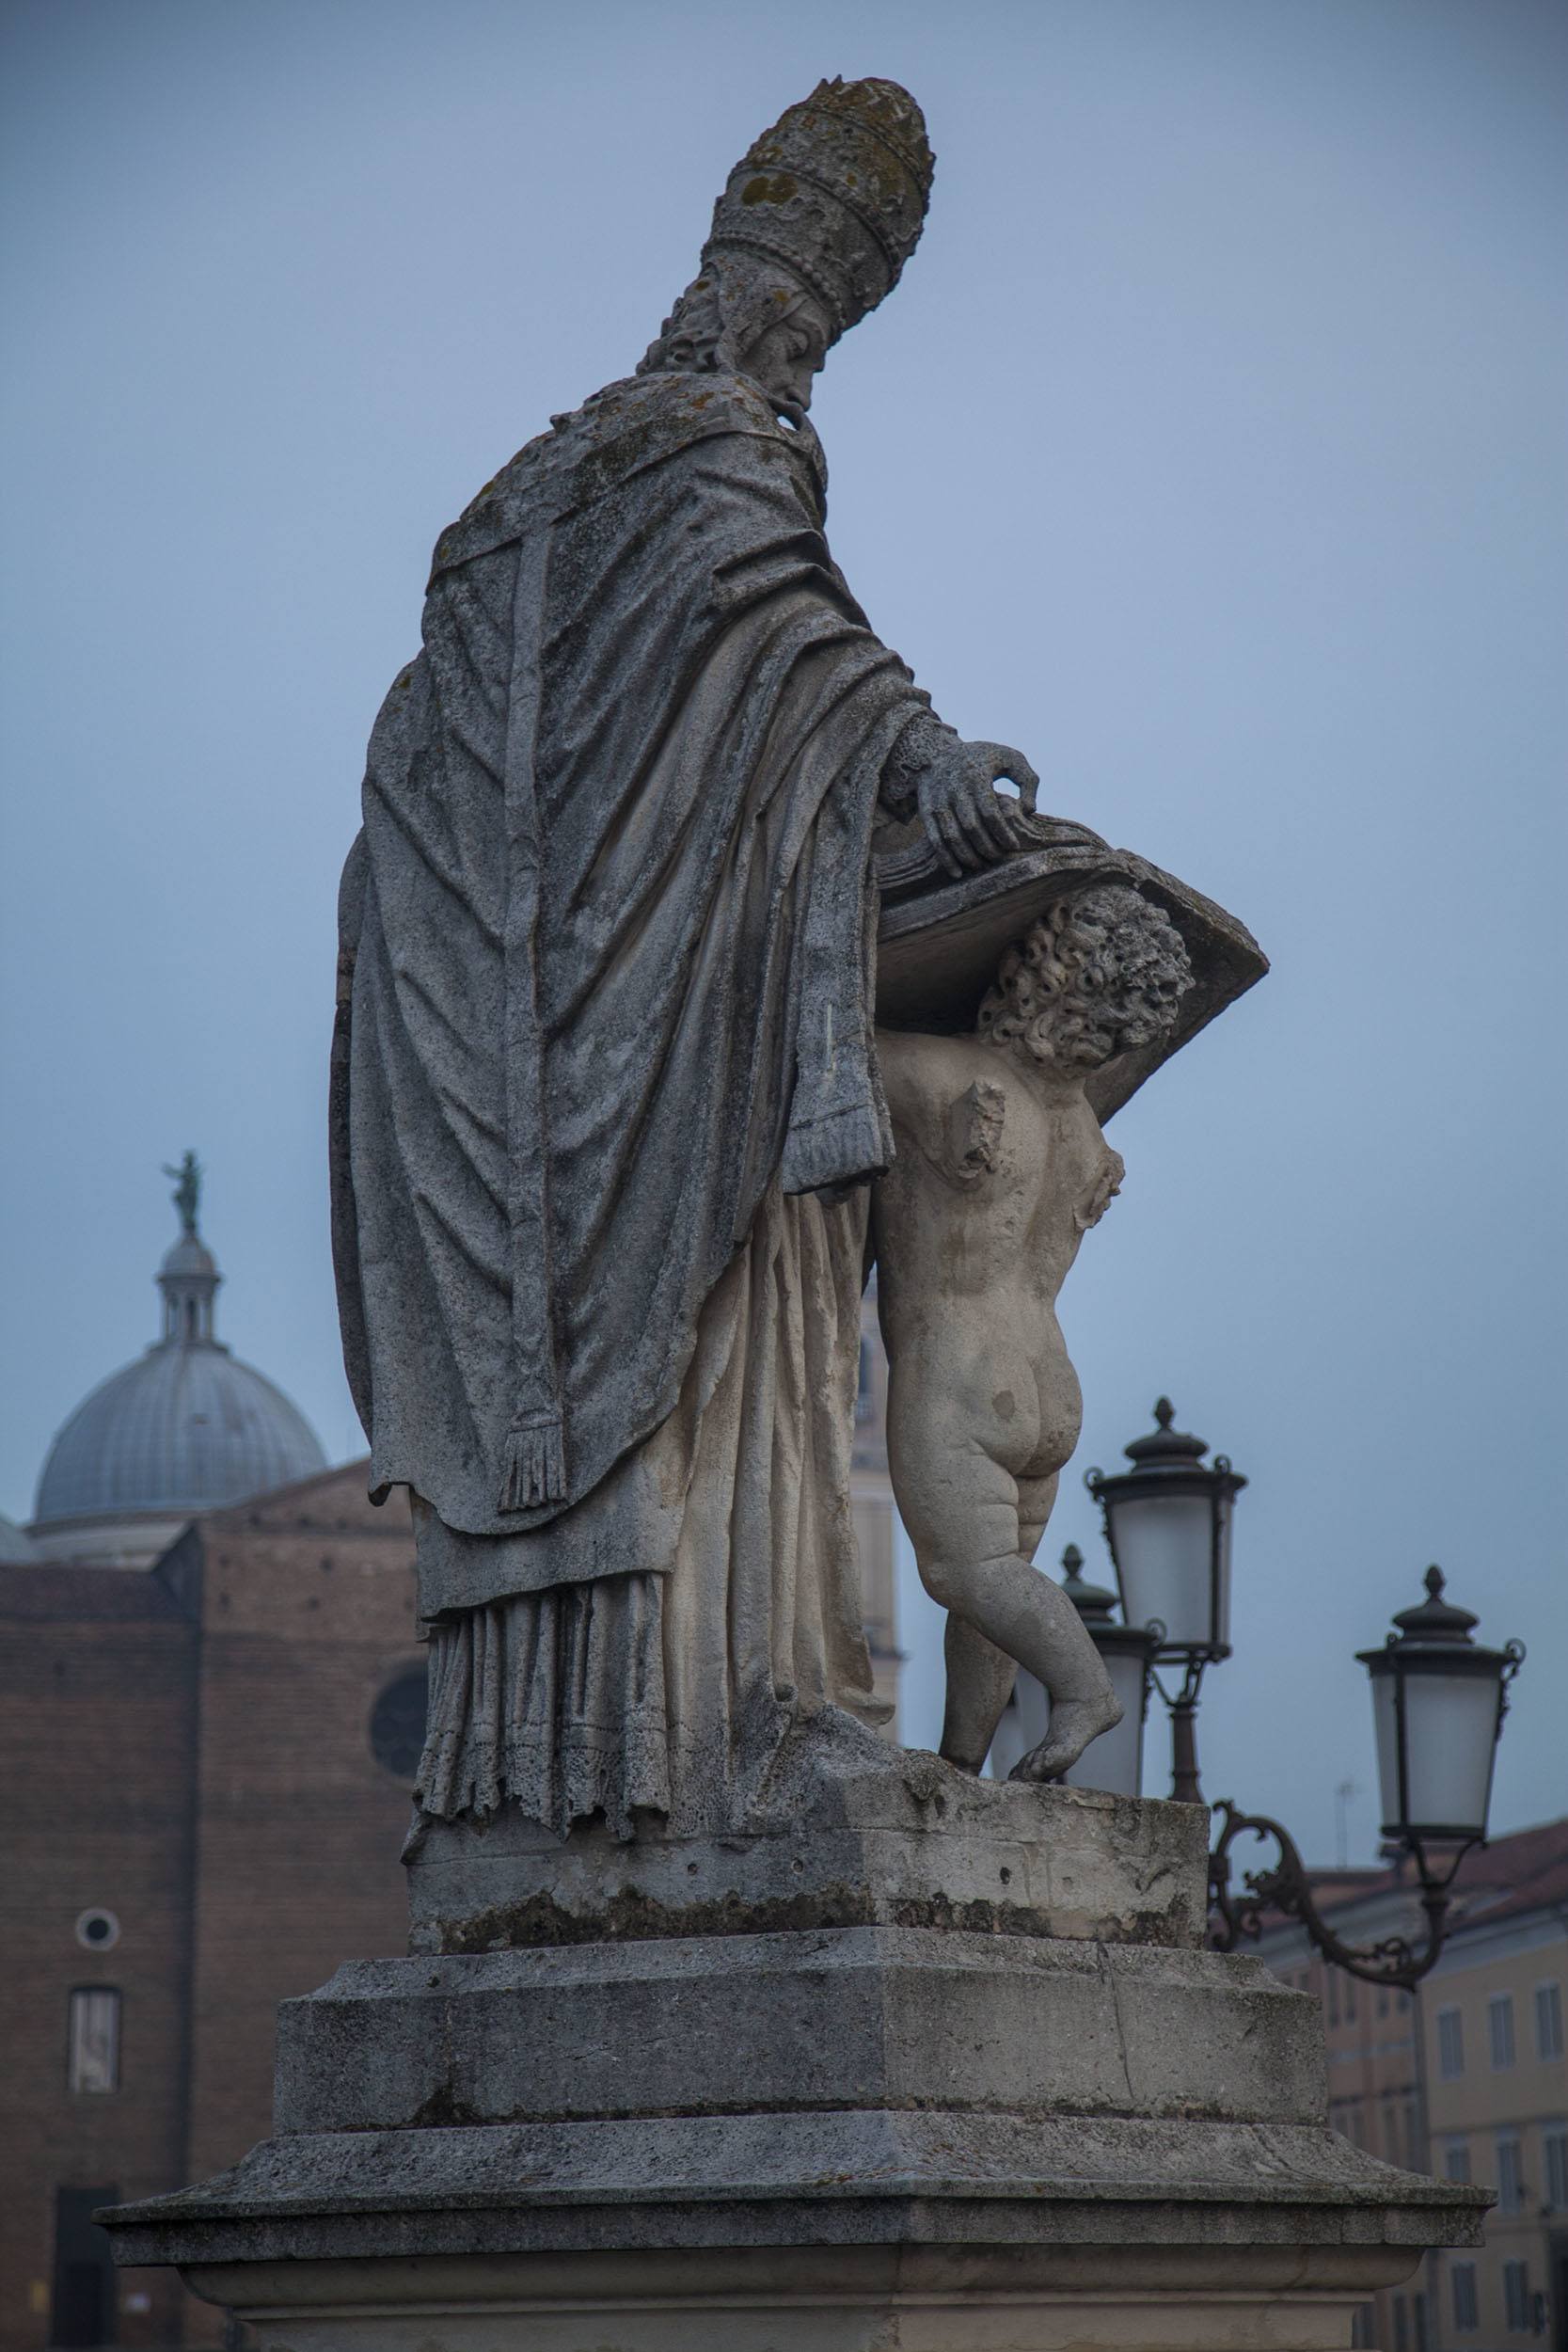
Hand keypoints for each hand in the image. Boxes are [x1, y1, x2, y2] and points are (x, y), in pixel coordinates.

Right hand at [916, 739, 1039, 878]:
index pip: (990, 812)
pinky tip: (957, 873)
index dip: (1003, 832)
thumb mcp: (1010, 759)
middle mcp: (954, 788)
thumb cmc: (983, 758)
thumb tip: (1029, 810)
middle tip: (998, 857)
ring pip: (952, 836)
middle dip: (987, 847)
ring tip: (981, 865)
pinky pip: (935, 840)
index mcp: (976, 775)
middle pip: (971, 827)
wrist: (938, 753)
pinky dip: (945, 859)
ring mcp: (938, 800)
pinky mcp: (926, 811)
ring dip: (968, 856)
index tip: (1014, 846)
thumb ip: (1028, 780)